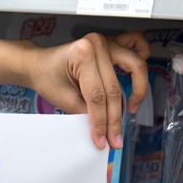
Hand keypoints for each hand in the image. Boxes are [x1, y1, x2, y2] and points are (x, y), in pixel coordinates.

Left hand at [26, 32, 150, 149]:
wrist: (39, 64)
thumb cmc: (47, 77)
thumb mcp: (63, 99)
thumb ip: (86, 112)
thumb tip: (104, 129)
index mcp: (82, 54)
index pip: (97, 96)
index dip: (101, 123)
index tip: (102, 141)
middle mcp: (97, 45)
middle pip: (114, 89)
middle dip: (115, 118)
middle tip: (114, 138)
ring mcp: (107, 41)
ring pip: (135, 66)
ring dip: (138, 89)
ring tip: (132, 108)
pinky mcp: (112, 43)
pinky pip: (137, 42)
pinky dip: (142, 56)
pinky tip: (138, 75)